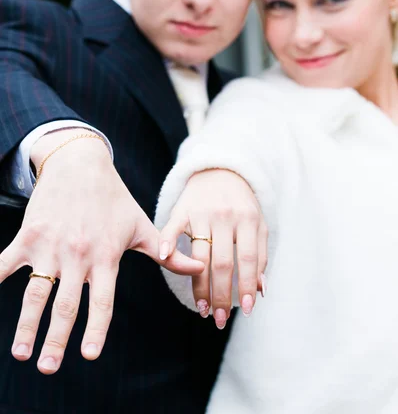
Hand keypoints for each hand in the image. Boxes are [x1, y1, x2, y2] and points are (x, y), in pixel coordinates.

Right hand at [0, 131, 202, 373]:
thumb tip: (200, 268)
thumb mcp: (142, 225)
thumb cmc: (114, 199)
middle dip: (57, 339)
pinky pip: (5, 263)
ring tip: (21, 352)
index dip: (97, 328)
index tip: (89, 354)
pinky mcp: (29, 236)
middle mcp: (78, 255)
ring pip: (36, 292)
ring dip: (26, 324)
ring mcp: (51, 246)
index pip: (103, 300)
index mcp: (106, 256)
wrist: (82, 164)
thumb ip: (167, 252)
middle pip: (67, 304)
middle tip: (49, 367)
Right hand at [158, 169, 266, 328]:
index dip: (247, 286)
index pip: (248, 259)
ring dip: (199, 286)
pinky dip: (168, 241)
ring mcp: (202, 212)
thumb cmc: (242, 204)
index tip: (245, 310)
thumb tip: (260, 290)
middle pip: (222, 263)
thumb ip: (260, 255)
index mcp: (248, 219)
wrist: (220, 171)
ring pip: (200, 255)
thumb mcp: (258, 224)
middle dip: (221, 295)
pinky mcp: (182, 209)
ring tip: (202, 309)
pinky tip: (166, 258)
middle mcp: (225, 216)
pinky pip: (173, 227)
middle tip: (219, 319)